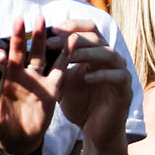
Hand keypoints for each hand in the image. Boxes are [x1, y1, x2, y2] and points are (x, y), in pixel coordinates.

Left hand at [0, 17, 65, 152]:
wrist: (21, 136)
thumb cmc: (4, 128)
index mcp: (3, 83)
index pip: (0, 66)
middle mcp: (19, 77)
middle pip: (19, 53)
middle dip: (19, 37)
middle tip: (18, 19)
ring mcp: (36, 80)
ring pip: (38, 55)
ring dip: (40, 38)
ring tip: (41, 18)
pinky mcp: (52, 86)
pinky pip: (60, 68)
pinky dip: (67, 54)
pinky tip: (71, 40)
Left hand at [48, 23, 133, 149]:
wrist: (95, 129)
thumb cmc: (79, 103)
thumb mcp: (61, 81)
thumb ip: (53, 64)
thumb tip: (29, 47)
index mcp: (95, 53)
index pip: (89, 29)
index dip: (72, 25)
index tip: (51, 29)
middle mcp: (109, 59)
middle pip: (97, 37)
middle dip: (73, 37)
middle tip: (51, 41)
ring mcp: (120, 73)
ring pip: (109, 54)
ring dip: (88, 53)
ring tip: (69, 57)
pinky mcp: (125, 90)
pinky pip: (118, 76)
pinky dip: (103, 75)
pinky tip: (86, 79)